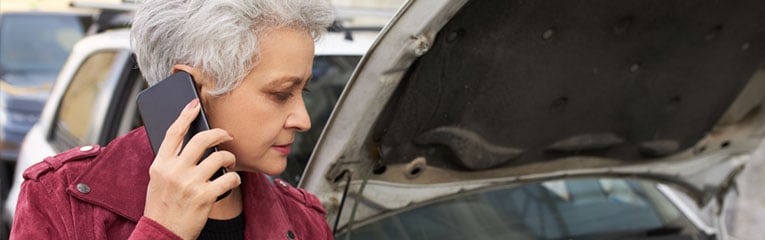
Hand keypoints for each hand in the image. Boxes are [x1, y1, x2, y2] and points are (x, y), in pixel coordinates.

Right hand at [143, 98, 240, 239]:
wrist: (162, 234)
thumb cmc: (162, 207)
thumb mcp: (158, 180)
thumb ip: (171, 162)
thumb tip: (190, 142)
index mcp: (160, 164)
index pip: (173, 132)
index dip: (186, 115)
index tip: (195, 104)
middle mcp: (174, 171)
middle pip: (202, 139)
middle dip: (220, 133)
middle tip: (228, 136)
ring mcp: (189, 184)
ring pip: (220, 157)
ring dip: (230, 158)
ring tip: (229, 163)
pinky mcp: (204, 197)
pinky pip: (229, 179)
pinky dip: (235, 179)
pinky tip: (232, 182)